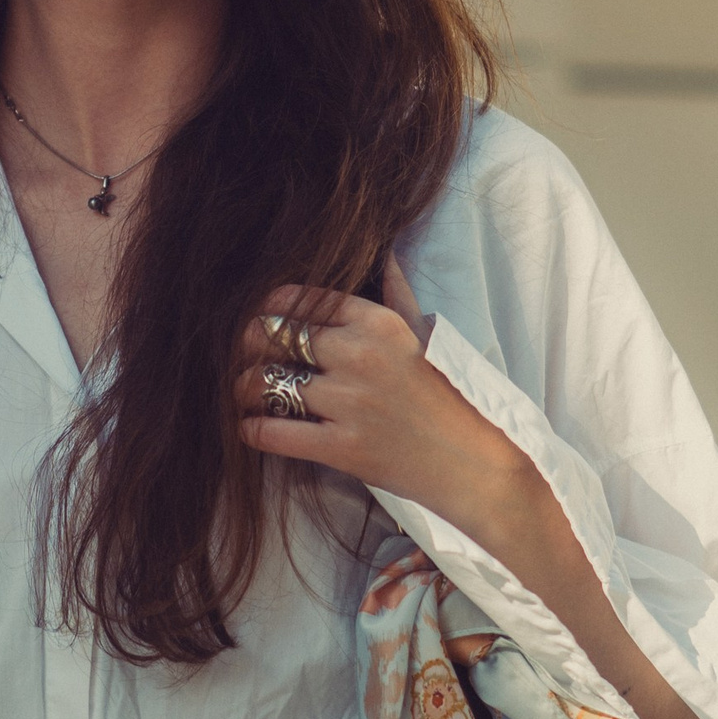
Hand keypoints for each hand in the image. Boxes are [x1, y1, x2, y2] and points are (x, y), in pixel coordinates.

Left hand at [237, 259, 533, 546]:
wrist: (474, 462)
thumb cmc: (449, 397)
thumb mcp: (425, 336)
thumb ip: (397, 295)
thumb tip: (385, 256)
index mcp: (378, 323)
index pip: (300, 301)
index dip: (268, 309)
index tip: (259, 320)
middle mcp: (361, 355)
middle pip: (271, 336)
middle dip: (248, 346)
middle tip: (244, 357)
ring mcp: (350, 402)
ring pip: (264, 383)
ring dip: (243, 389)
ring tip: (243, 393)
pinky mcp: (343, 448)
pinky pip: (273, 431)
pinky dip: (252, 429)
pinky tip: (249, 426)